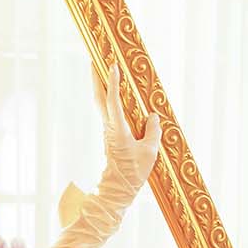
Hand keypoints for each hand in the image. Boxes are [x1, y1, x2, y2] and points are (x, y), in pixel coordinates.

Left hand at [91, 62, 161, 209]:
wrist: (117, 190)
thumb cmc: (133, 173)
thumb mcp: (149, 152)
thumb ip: (152, 131)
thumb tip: (153, 117)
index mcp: (118, 130)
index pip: (114, 101)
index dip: (114, 83)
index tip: (113, 65)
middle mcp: (109, 127)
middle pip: (99, 98)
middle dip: (97, 77)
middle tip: (95, 58)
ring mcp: (108, 130)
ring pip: (101, 103)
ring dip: (101, 85)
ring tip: (104, 67)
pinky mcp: (111, 135)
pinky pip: (109, 111)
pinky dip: (109, 97)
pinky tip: (115, 92)